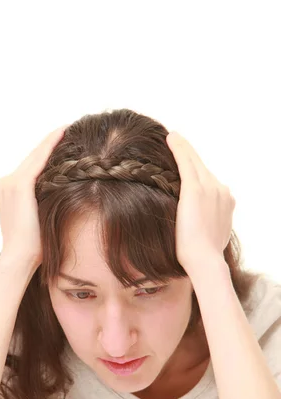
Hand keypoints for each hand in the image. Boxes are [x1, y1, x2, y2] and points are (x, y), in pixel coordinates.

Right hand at [0, 124, 68, 266]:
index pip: (31, 166)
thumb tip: (68, 195)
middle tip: (68, 127)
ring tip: (68, 128)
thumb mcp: (39, 218)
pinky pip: (39, 160)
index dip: (47, 151)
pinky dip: (51, 146)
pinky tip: (63, 134)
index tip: (63, 139)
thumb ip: (46, 202)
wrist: (20, 258)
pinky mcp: (19, 185)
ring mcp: (10, 182)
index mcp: (9, 189)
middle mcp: (6, 182)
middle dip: (51, 143)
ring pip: (36, 156)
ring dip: (52, 140)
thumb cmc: (34, 247)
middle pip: (33, 158)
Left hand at [166, 131, 235, 275]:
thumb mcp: (208, 235)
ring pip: (195, 162)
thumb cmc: (201, 255)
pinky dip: (179, 148)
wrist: (204, 260)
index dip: (198, 170)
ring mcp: (211, 189)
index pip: (209, 180)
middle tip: (177, 141)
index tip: (187, 163)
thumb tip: (195, 224)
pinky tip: (171, 138)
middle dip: (190, 155)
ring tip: (173, 138)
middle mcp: (222, 191)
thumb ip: (204, 222)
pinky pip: (186, 163)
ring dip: (184, 149)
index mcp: (226, 201)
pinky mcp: (196, 189)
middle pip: (203, 167)